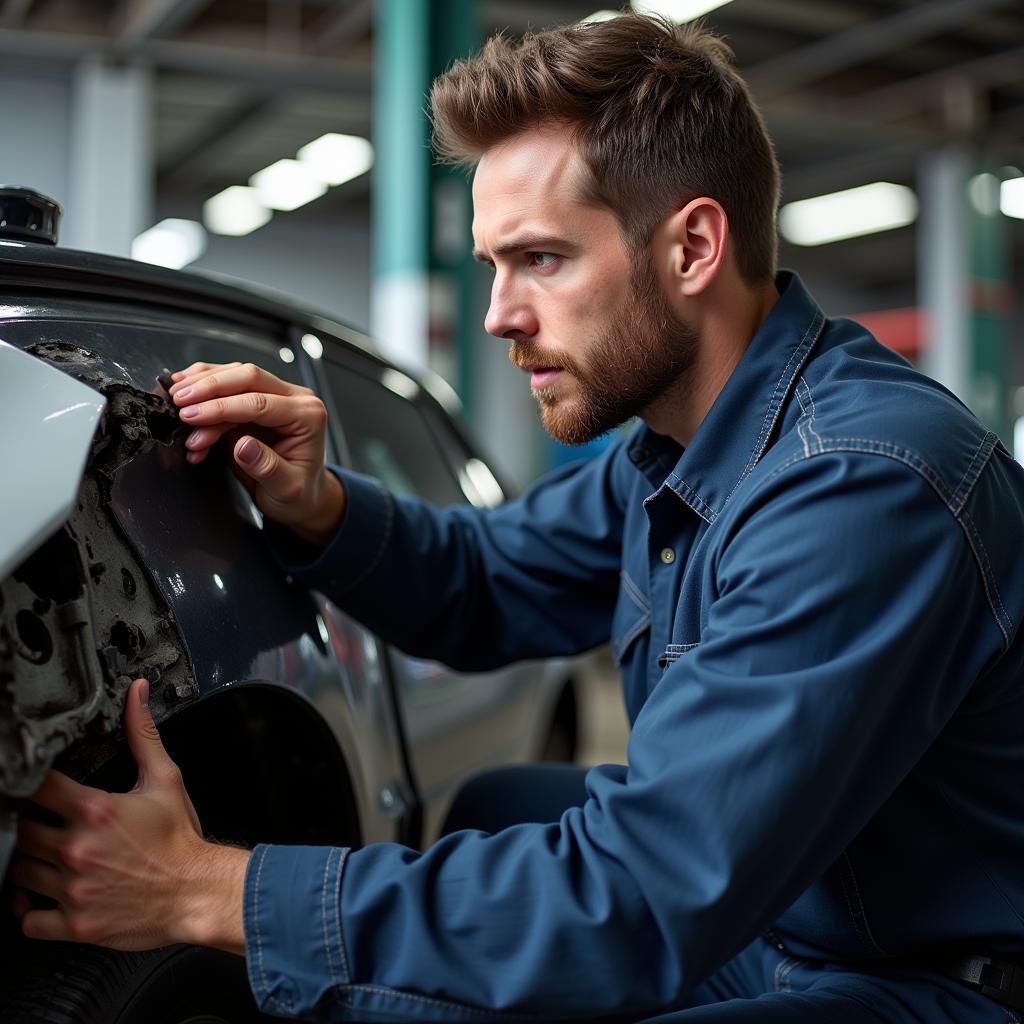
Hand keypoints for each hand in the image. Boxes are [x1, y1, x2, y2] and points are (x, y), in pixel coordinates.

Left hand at [12, 679, 248, 953]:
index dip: (34, 784)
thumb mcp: (165, 779)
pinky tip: (39, 895)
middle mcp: (78, 849)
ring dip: (29, 861)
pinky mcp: (74, 923)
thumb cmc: (181, 840)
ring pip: (20, 871)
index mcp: (95, 811)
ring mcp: (72, 888)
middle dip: (30, 823)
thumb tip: (136, 695)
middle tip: (47, 822)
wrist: (198, 891)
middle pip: (21, 830)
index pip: (37, 787)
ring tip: (46, 854)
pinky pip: (27, 920)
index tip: (41, 787)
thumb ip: (143, 734)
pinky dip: (26, 908)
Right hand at [168, 361, 345, 546]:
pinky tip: (186, 403)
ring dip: (201, 387)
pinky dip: (202, 395)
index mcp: (307, 416)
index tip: (192, 416)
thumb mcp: (287, 488)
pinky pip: (227, 388)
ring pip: (234, 376)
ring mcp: (275, 397)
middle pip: (247, 377)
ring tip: (176, 404)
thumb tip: (243, 446)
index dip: (221, 407)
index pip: (259, 402)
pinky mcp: (255, 402)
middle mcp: (294, 400)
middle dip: (208, 388)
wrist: (302, 498)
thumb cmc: (299, 493)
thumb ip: (266, 467)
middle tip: (179, 402)